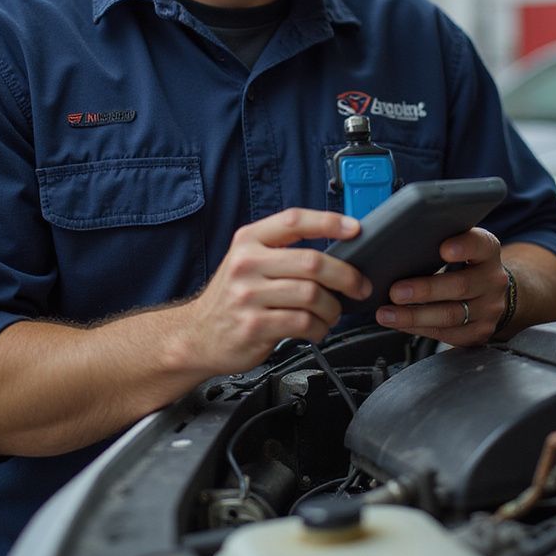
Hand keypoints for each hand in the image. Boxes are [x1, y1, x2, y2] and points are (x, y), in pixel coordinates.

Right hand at [177, 209, 370, 374]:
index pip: (294, 220)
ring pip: (312, 295)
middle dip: (346, 276)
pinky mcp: (254, 326)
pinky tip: (317, 329)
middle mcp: (247, 263)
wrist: (196, 334)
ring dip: (333, 308)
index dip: (328, 222)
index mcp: (249, 240)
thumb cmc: (233, 297)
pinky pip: (303, 323)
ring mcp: (249, 296)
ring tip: (332, 313)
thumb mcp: (248, 260)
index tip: (354, 229)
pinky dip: (320, 328)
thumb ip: (283, 250)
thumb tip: (337, 248)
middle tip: (359, 286)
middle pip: (312, 262)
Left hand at [374, 227, 507, 346]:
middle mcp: (493, 280)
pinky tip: (400, 323)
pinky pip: (446, 334)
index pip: (480, 245)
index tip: (443, 249)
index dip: (464, 247)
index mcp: (488, 251)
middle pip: (460, 286)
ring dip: (414, 316)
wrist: (490, 292)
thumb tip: (396, 246)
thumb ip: (440, 241)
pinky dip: (418, 329)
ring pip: (450, 316)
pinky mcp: (479, 332)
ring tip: (387, 313)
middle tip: (396, 291)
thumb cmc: (464, 263)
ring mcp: (489, 309)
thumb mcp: (460, 244)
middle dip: (425, 290)